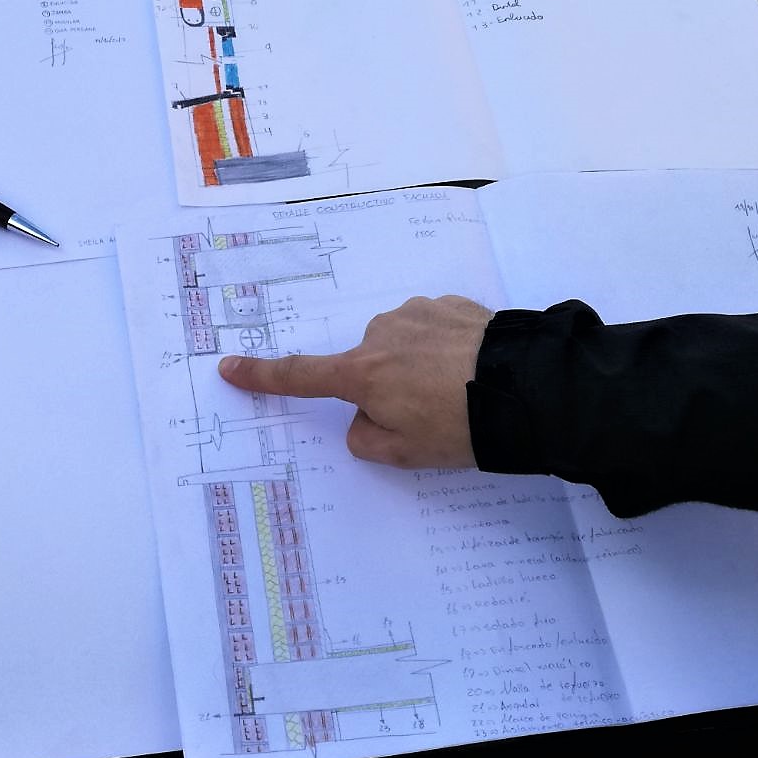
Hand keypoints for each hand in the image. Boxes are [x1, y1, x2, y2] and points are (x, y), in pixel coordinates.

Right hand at [217, 294, 492, 468]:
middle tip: (431, 417)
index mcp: (362, 374)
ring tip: (462, 392)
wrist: (528, 387)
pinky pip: (435, 331)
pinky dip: (447, 350)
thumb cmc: (462, 426)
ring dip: (420, 367)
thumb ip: (367, 438)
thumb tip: (364, 417)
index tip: (228, 368)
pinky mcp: (451, 304)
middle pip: (367, 369)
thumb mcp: (406, 453)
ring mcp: (417, 313)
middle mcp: (381, 334)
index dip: (262, 376)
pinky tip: (475, 368)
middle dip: (387, 389)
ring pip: (403, 347)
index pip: (300, 377)